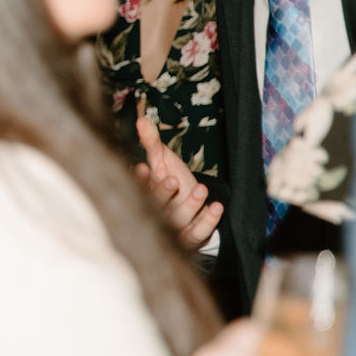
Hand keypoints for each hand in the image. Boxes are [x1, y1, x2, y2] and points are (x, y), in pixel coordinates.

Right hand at [135, 116, 222, 249]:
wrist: (193, 206)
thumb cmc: (172, 180)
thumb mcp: (162, 161)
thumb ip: (151, 143)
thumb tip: (141, 119)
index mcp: (145, 194)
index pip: (138, 189)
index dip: (140, 180)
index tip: (144, 168)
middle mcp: (157, 212)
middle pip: (156, 206)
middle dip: (163, 194)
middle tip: (173, 181)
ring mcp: (175, 227)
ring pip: (178, 220)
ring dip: (190, 205)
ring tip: (202, 189)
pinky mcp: (192, 236)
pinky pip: (199, 232)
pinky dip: (208, 221)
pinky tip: (217, 207)